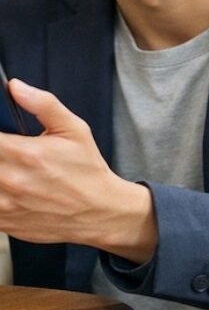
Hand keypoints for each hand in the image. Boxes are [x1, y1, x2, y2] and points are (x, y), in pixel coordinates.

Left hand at [0, 79, 156, 262]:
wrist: (99, 212)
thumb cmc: (87, 170)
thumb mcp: (75, 130)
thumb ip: (44, 104)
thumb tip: (16, 87)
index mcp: (27, 153)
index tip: (3, 134)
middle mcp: (12, 180)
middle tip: (8, 150)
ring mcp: (5, 205)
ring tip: (10, 166)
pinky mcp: (3, 222)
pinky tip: (10, 186)